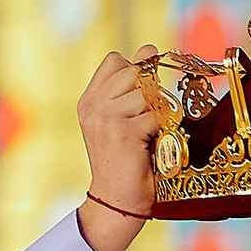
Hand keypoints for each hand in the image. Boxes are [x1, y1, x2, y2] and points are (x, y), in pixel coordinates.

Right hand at [75, 45, 163, 250]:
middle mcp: (93, 105)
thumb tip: (149, 47)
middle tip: (149, 119)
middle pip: (134, 72)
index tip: (141, 98)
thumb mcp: (124, 120)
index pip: (115, 61)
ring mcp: (105, 116)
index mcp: (89, 100)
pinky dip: (161, 129)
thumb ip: (134, 87)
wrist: (117, 202)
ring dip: (158, 113)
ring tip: (149, 135)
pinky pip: (155, 115)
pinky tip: (152, 145)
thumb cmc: (126, 163)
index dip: (136, 73)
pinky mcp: (122, 131)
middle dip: (150, 92)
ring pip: (147, 93)